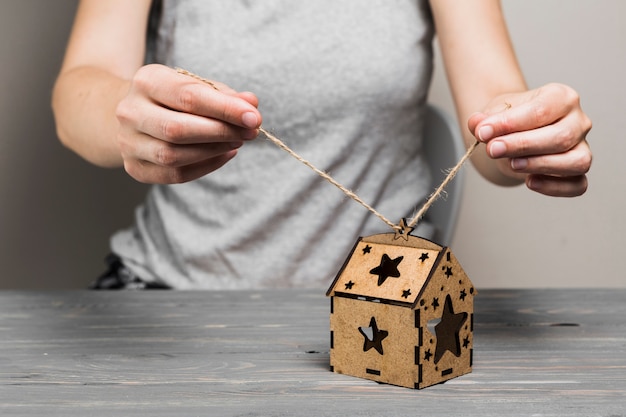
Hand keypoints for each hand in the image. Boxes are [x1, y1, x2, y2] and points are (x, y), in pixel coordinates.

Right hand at [115, 64, 261, 183]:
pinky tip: (225, 154)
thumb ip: (223, 94)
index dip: (225, 109)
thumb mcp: (195, 85)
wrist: (135, 114)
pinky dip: (206, 166)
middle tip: (250, 132)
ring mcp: (129, 143)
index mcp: (146, 81)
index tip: (254, 117)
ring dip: (214, 150)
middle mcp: (131, 112)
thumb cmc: (172, 98)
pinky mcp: (135, 167)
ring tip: (238, 142)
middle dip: (221, 132)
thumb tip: (251, 104)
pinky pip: (174, 175)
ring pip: (174, 155)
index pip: (188, 96)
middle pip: (178, 129)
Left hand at [468, 83, 591, 196]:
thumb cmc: (510, 120)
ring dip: (540, 165)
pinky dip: (555, 187)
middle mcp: (578, 121)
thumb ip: (484, 120)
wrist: (514, 133)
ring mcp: (582, 147)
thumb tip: (477, 125)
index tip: (483, 132)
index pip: (541, 110)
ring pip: (576, 161)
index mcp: (561, 97)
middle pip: (561, 136)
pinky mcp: (578, 171)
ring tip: (512, 164)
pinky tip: (530, 182)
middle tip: (493, 149)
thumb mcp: (493, 114)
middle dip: (522, 145)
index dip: (510, 123)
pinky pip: (577, 185)